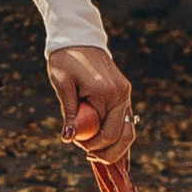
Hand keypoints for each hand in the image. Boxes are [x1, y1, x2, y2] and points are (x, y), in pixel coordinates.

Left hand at [47, 46, 135, 165]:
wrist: (79, 40)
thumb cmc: (66, 61)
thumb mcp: (63, 86)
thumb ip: (69, 113)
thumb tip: (69, 138)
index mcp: (106, 93)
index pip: (105, 133)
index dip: (90, 144)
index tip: (74, 140)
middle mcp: (122, 95)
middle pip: (122, 137)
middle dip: (104, 150)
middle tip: (85, 151)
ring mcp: (126, 95)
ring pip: (129, 132)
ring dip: (114, 147)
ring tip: (94, 151)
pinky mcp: (125, 94)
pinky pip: (127, 122)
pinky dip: (118, 136)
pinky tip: (107, 146)